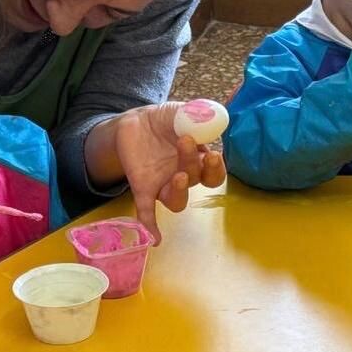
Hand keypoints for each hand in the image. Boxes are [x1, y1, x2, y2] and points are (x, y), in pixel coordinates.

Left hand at [93, 102, 226, 244]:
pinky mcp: (143, 188)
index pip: (214, 172)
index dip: (216, 168)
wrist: (134, 123)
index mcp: (197, 158)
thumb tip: (212, 113)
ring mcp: (164, 183)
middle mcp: (184, 174)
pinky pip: (147, 211)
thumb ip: (195, 113)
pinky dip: (150, 225)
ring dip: (180, 190)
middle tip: (186, 142)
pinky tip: (154, 239)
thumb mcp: (180, 111)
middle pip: (196, 181)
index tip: (212, 152)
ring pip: (176, 199)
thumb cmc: (164, 120)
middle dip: (196, 166)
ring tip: (177, 175)